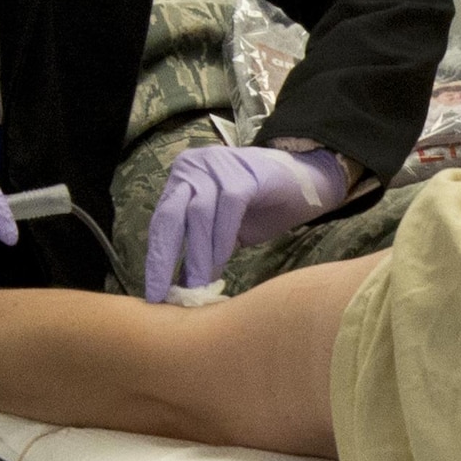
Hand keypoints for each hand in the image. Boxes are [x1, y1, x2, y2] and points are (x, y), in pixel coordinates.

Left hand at [145, 145, 345, 301]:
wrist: (308, 182)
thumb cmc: (261, 208)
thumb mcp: (222, 233)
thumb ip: (199, 252)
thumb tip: (178, 290)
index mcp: (183, 179)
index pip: (161, 221)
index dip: (156, 258)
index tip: (152, 294)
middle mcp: (195, 167)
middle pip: (170, 215)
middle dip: (164, 258)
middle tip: (164, 294)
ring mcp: (220, 166)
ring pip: (199, 215)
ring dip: (198, 255)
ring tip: (199, 285)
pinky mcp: (246, 172)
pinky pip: (229, 208)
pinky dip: (223, 238)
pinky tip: (223, 261)